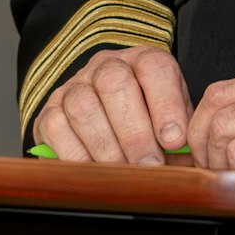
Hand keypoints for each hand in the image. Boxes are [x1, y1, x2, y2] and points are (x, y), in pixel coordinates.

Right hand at [33, 45, 192, 165]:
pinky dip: (76, 156)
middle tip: (149, 165)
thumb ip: (180, 134)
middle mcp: (106, 66)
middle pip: (114, 84)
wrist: (105, 115)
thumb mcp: (171, 119)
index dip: (166, 105)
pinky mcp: (48, 111)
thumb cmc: (147, 120)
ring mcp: (74, 86)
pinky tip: (94, 172)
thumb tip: (186, 163)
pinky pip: (56, 129)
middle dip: (135, 132)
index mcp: (143, 60)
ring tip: (124, 174)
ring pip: (83, 107)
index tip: (174, 141)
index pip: (154, 68)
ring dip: (106, 147)